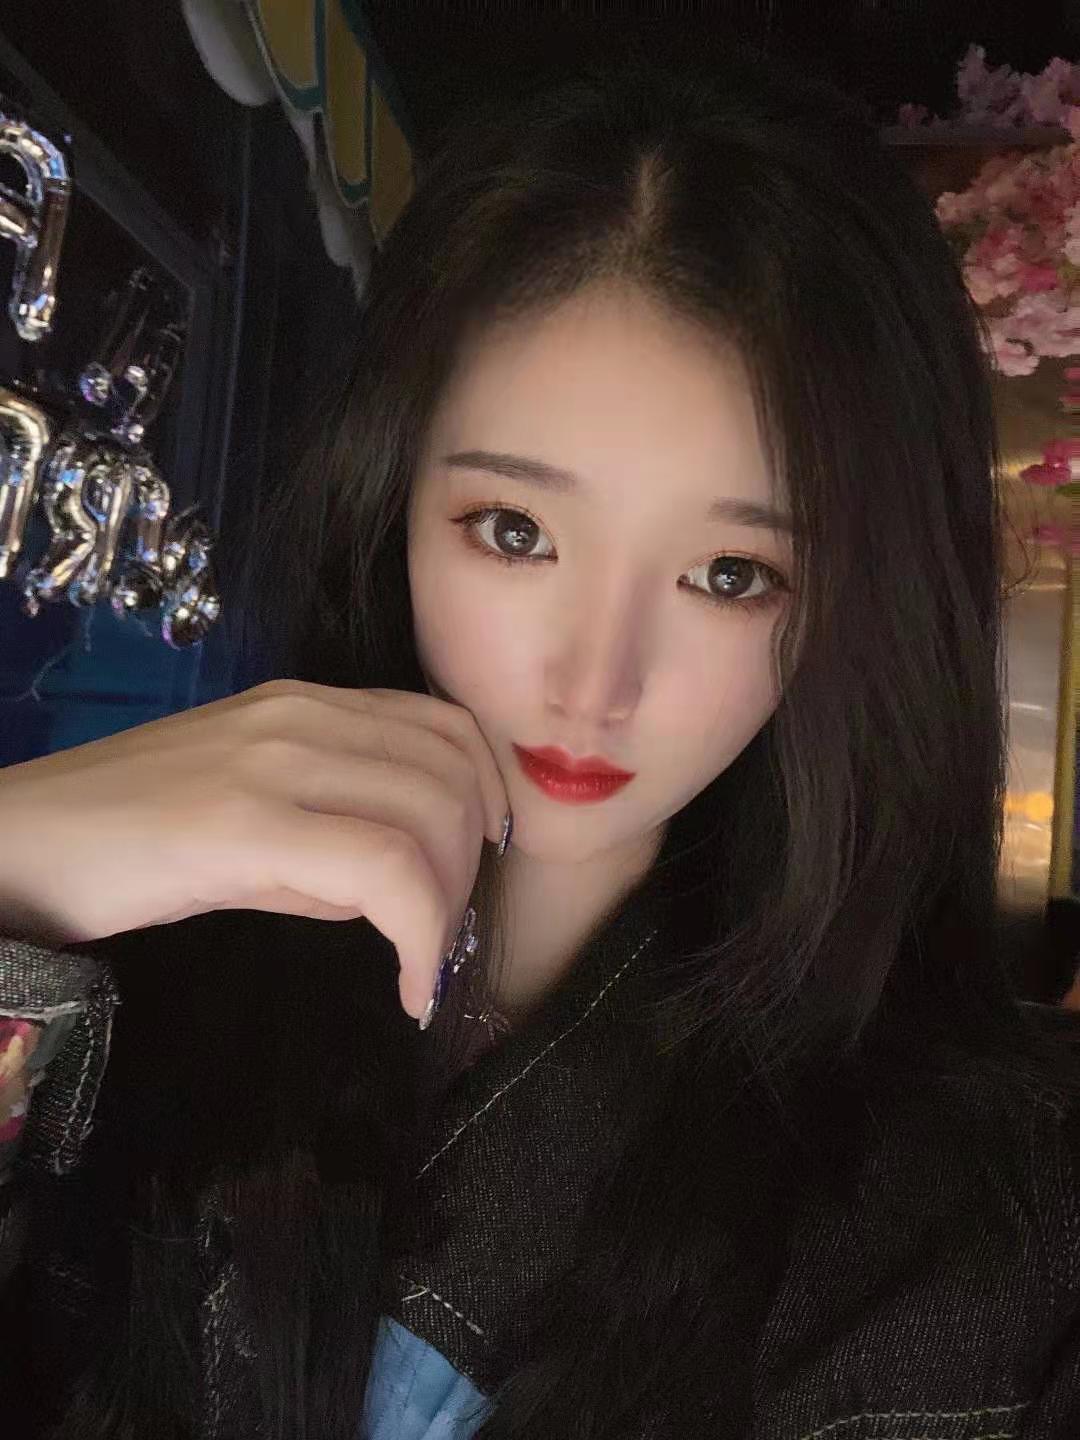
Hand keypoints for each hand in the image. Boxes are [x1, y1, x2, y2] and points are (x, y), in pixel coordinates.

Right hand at [0, 680, 509, 1019]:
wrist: (13, 847)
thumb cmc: (123, 841)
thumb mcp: (247, 821)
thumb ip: (331, 840)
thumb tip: (402, 888)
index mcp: (306, 706)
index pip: (446, 729)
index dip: (488, 801)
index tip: (474, 869)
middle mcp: (302, 716)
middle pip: (452, 776)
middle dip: (471, 869)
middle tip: (442, 937)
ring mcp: (273, 761)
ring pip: (431, 819)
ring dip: (449, 907)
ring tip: (418, 962)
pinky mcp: (244, 822)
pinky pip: (382, 871)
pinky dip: (418, 935)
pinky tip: (406, 990)